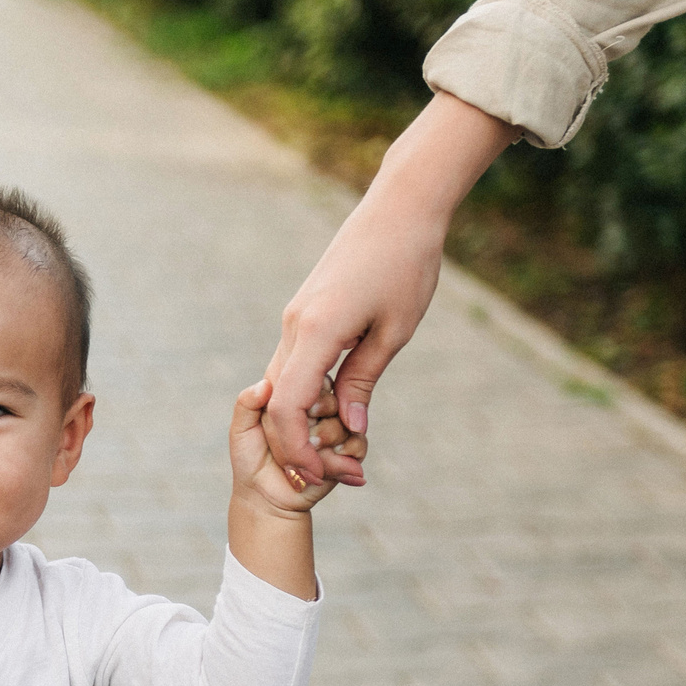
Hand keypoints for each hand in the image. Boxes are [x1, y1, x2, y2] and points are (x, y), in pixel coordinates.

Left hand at [231, 378, 363, 514]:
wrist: (267, 498)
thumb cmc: (250, 462)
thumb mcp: (241, 431)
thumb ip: (246, 403)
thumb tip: (265, 384)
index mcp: (294, 398)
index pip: (308, 385)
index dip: (297, 410)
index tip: (277, 428)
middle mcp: (319, 410)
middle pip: (331, 403)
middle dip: (310, 431)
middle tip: (295, 448)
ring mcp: (336, 429)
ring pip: (345, 424)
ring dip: (324, 448)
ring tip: (307, 465)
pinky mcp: (349, 450)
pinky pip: (358, 444)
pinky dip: (342, 459)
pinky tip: (324, 471)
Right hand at [263, 93, 512, 476]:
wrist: (399, 210)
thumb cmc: (406, 265)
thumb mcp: (395, 331)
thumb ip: (365, 379)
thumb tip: (351, 425)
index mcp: (316, 332)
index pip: (289, 407)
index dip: (298, 448)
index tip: (320, 475)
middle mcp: (295, 326)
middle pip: (279, 401)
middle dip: (300, 443)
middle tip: (342, 469)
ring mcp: (296, 318)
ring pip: (286, 383)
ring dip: (307, 419)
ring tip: (347, 443)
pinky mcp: (305, 312)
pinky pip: (297, 363)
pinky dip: (311, 392)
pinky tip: (341, 406)